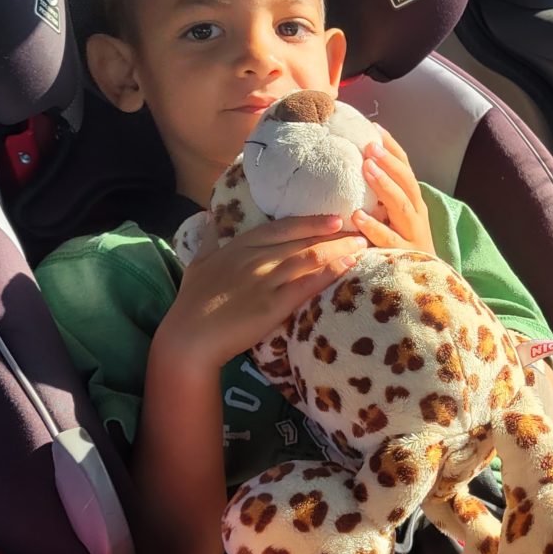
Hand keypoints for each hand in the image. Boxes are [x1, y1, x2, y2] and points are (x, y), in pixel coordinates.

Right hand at [156, 214, 366, 370]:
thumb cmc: (192, 302)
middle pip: (303, 240)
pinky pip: (308, 284)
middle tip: (360, 229)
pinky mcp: (273, 304)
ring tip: (363, 245)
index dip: (311, 222)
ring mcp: (265, 280)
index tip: (334, 218)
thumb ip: (209, 239)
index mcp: (240, 246)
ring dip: (340, 249)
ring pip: (310, 257)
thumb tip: (211, 217)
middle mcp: (256, 258)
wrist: (189, 336)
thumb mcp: (198, 263)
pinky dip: (331, 272)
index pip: (282, 228)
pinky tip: (350, 265)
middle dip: (334, 234)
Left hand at [352, 125, 435, 254]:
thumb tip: (355, 171)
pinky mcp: (405, 256)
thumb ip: (378, 199)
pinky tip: (357, 217)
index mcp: (413, 203)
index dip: (392, 148)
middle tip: (369, 146)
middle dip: (389, 162)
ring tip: (367, 168)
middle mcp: (416, 215)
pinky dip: (374, 227)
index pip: (405, 169)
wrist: (423, 285)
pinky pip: (389, 239)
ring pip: (401, 206)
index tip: (374, 128)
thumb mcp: (392, 219)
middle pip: (406, 183)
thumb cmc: (399, 249)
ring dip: (384, 185)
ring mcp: (413, 235)